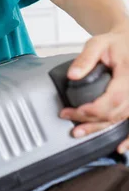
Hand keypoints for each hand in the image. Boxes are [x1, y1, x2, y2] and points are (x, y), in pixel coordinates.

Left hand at [59, 21, 128, 153]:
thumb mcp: (97, 44)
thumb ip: (85, 59)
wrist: (128, 42)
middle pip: (115, 112)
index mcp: (127, 74)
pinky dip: (128, 139)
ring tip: (78, 131)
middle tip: (68, 117)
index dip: (95, 109)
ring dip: (100, 128)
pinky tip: (119, 148)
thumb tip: (72, 75)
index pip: (113, 98)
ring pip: (121, 119)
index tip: (76, 110)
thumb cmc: (113, 44)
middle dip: (90, 119)